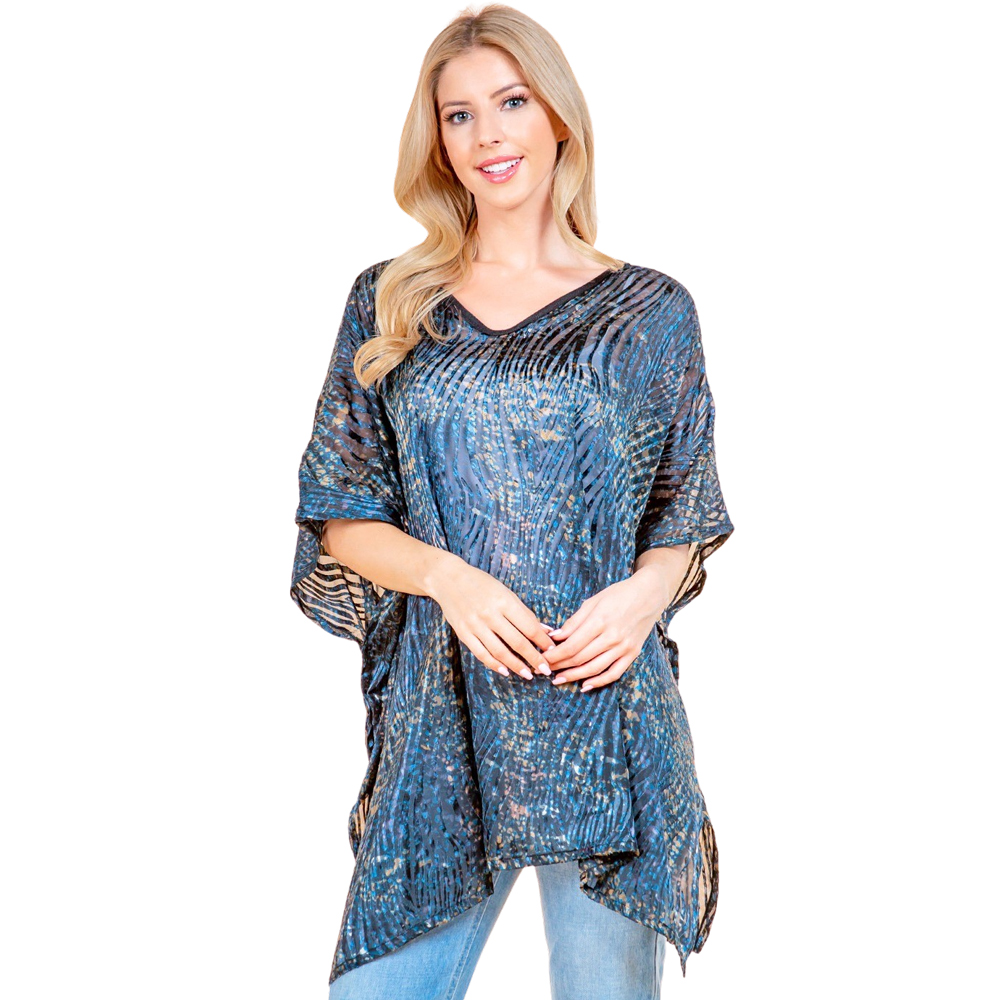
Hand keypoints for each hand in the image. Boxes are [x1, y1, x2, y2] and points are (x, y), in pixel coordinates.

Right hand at [427, 556, 555, 681]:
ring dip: (516, 665)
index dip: (542, 642)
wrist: (448, 579)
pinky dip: (494, 665)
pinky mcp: (464, 633)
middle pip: (517, 642)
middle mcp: (490, 614)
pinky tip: (505, 671)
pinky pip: (481, 654)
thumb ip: (524, 613)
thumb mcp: (506, 592)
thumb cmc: (482, 584)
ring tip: (528, 674)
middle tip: (546, 670)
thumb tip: (546, 631)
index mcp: (504, 601)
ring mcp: (475, 625)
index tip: (552, 651)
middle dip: (534, 658)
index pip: (529, 627)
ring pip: (500, 651)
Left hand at [542, 575, 664, 691]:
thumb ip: (574, 621)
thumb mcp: (593, 601)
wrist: (649, 594)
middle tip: (545, 670)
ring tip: (559, 680)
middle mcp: (612, 636)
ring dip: (574, 676)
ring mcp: (624, 647)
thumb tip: (555, 636)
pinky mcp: (633, 653)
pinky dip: (599, 682)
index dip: (555, 655)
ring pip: (594, 668)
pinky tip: (584, 686)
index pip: (572, 645)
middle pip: (580, 658)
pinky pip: (614, 673)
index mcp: (600, 621)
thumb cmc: (619, 594)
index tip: (543, 658)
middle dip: (560, 666)